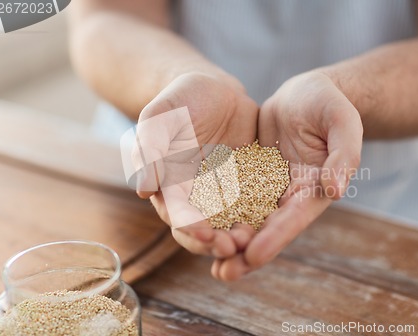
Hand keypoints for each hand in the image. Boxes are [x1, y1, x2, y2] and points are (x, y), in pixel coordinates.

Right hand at [133, 72, 257, 259]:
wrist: (215, 90)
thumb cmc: (180, 102)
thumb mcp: (160, 119)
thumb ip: (150, 150)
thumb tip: (144, 189)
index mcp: (171, 187)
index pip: (178, 216)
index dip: (191, 228)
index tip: (205, 235)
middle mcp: (198, 197)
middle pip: (205, 229)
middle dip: (216, 242)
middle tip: (233, 248)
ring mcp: (225, 193)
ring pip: (231, 223)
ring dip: (239, 236)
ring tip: (252, 241)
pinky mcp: (249, 184)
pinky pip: (257, 204)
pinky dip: (262, 217)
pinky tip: (273, 222)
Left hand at [211, 70, 362, 279]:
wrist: (306, 95)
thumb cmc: (329, 104)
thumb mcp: (342, 122)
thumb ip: (343, 154)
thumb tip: (335, 190)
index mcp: (315, 187)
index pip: (295, 217)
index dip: (275, 237)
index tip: (253, 255)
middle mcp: (291, 195)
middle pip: (269, 229)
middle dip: (247, 253)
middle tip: (224, 273)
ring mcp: (270, 188)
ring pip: (249, 220)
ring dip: (230, 243)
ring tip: (211, 266)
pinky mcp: (251, 177)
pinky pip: (233, 198)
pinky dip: (219, 215)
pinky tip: (197, 228)